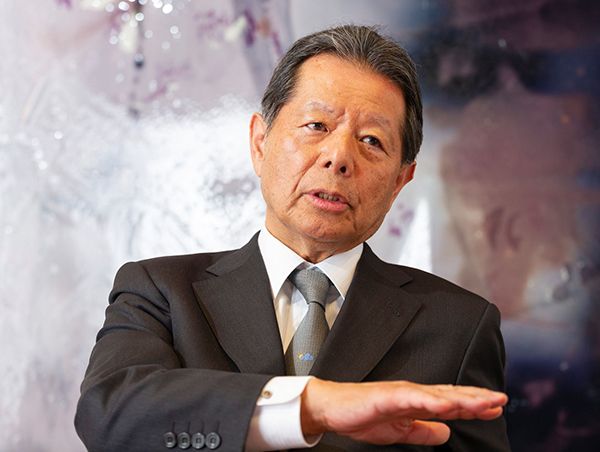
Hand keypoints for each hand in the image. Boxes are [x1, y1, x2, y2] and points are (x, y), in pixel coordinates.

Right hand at [300, 378, 507, 445]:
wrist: (332, 408)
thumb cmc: (362, 415)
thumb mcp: (400, 431)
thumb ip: (423, 431)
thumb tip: (446, 434)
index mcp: (416, 402)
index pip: (450, 402)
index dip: (474, 405)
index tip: (496, 407)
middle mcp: (412, 393)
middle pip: (450, 395)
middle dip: (476, 398)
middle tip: (502, 400)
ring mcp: (401, 393)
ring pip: (437, 394)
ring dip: (462, 398)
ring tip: (484, 402)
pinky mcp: (387, 396)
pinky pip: (412, 398)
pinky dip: (430, 400)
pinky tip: (446, 404)